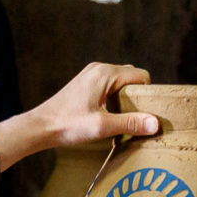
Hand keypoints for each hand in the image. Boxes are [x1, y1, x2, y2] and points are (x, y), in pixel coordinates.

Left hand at [0, 63, 159, 171]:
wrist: (40, 127)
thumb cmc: (68, 125)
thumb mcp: (102, 126)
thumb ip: (130, 123)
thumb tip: (155, 123)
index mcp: (105, 73)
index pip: (141, 76)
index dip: (148, 94)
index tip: (148, 112)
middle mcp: (99, 69)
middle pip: (132, 78)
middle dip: (138, 96)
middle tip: (137, 118)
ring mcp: (91, 75)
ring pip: (121, 83)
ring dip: (126, 99)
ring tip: (124, 120)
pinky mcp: (86, 84)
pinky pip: (109, 87)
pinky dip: (115, 99)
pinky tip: (110, 116)